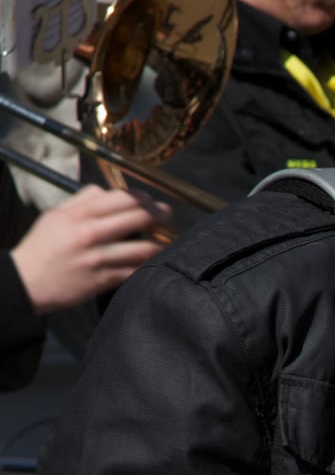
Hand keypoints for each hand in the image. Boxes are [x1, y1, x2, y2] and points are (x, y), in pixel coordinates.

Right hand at [10, 185, 171, 312]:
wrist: (26, 282)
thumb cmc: (42, 247)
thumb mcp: (56, 215)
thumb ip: (82, 200)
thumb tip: (106, 191)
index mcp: (78, 215)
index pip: (121, 197)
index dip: (143, 197)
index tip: (151, 200)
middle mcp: (89, 234)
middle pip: (137, 217)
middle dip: (159, 214)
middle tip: (167, 214)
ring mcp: (97, 259)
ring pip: (141, 248)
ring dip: (159, 244)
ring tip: (166, 241)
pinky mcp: (102, 281)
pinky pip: (133, 272)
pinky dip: (146, 266)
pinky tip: (153, 263)